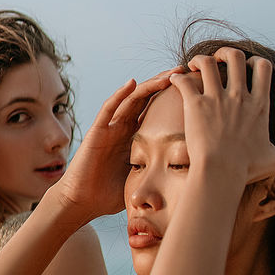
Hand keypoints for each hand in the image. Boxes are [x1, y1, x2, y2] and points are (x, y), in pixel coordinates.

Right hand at [53, 70, 179, 219]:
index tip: (192, 89)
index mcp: (134, 137)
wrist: (82, 203)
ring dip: (149, 85)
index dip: (171, 98)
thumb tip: (185, 179)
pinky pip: (108, 109)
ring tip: (167, 75)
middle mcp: (122, 128)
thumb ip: (157, 174)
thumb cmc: (108, 196)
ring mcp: (109, 128)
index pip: (155, 110)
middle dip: (164, 84)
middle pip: (146, 98)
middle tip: (184, 71)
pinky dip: (119, 95)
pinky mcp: (97, 131)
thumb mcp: (140, 180)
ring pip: (131, 99)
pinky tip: (132, 83)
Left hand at [169, 48, 274, 193]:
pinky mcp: (195, 105)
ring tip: (195, 65)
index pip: (263, 67)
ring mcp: (216, 99)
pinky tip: (175, 79)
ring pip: (207, 62)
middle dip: (225, 52)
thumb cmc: (246, 169)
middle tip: (218, 60)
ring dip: (200, 59)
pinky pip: (184, 81)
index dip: (254, 61)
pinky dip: (178, 77)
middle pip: (235, 57)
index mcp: (258, 104)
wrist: (220, 174)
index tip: (246, 67)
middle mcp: (239, 97)